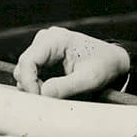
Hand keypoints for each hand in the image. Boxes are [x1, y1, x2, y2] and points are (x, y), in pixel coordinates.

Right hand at [13, 26, 129, 98]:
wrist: (111, 60)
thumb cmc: (104, 64)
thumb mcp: (89, 79)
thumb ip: (66, 86)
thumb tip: (44, 93)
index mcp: (57, 38)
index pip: (29, 60)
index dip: (28, 82)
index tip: (38, 98)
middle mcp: (47, 38)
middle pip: (24, 65)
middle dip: (31, 85)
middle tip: (48, 98)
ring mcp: (44, 46)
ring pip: (25, 69)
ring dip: (34, 85)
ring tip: (53, 93)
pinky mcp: (44, 55)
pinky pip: (31, 71)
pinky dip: (37, 84)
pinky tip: (51, 89)